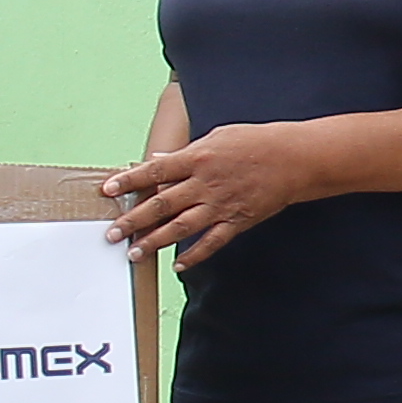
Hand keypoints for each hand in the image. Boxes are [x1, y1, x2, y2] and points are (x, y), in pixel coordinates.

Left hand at [104, 118, 322, 265]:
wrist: (294, 159)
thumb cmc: (255, 142)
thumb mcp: (216, 137)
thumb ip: (184, 154)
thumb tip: (156, 162)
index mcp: (197, 158)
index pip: (154, 171)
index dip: (129, 181)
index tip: (107, 190)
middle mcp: (204, 184)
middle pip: (161, 205)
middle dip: (133, 220)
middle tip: (111, 233)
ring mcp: (220, 205)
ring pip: (180, 228)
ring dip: (155, 241)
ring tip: (134, 252)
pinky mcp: (236, 221)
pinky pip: (211, 242)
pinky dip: (194, 255)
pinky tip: (177, 265)